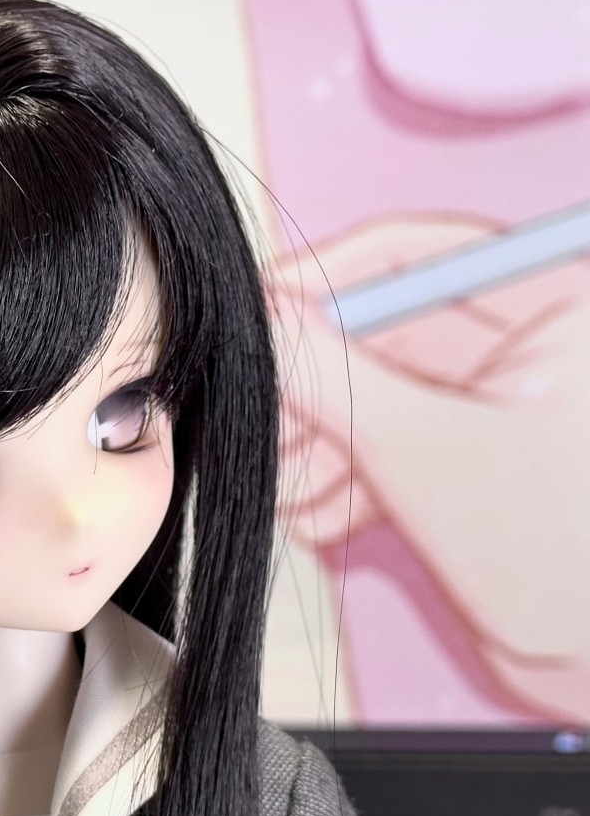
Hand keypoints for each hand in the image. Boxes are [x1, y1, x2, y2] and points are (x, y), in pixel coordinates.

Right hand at [269, 215, 589, 722]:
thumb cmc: (556, 561)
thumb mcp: (423, 454)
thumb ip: (334, 380)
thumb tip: (266, 324)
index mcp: (552, 305)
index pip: (417, 254)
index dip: (326, 277)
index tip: (260, 305)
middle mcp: (531, 341)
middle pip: (389, 328)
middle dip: (317, 381)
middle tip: (259, 412)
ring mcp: (503, 401)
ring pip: (386, 391)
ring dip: (324, 439)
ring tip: (281, 483)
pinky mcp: (481, 455)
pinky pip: (401, 440)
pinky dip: (353, 473)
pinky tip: (312, 512)